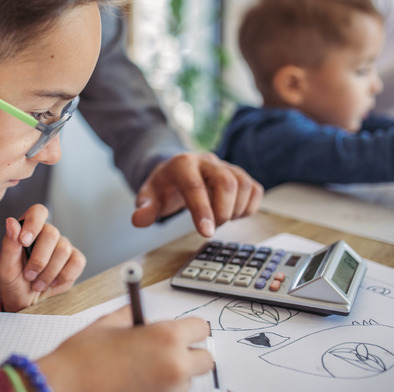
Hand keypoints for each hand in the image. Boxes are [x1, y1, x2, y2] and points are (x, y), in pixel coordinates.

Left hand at [0, 204, 85, 311]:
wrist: (26, 303)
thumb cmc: (15, 282)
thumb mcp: (6, 266)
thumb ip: (9, 244)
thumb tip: (11, 221)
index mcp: (29, 229)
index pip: (38, 211)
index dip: (34, 223)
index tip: (24, 241)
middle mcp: (48, 234)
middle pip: (52, 233)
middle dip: (39, 259)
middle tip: (28, 276)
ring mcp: (63, 246)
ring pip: (64, 249)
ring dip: (48, 272)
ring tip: (37, 284)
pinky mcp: (75, 260)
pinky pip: (77, 262)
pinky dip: (63, 276)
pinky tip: (52, 283)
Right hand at [38, 305, 212, 391]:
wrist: (64, 387)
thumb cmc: (83, 357)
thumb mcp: (109, 322)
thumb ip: (135, 316)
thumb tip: (146, 318)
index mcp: (166, 337)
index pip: (200, 328)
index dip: (188, 328)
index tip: (180, 330)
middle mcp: (175, 366)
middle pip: (204, 360)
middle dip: (188, 354)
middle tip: (165, 352)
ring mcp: (170, 391)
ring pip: (187, 381)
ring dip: (174, 375)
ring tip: (142, 370)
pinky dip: (160, 389)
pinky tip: (138, 383)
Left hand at [132, 152, 262, 235]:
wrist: (178, 171)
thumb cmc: (165, 186)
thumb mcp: (149, 196)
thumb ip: (144, 207)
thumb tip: (138, 219)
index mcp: (182, 164)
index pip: (195, 186)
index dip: (202, 211)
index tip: (207, 233)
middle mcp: (207, 161)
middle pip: (226, 182)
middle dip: (222, 211)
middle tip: (213, 227)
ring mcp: (226, 166)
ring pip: (243, 184)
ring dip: (236, 209)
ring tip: (221, 219)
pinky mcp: (240, 175)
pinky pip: (255, 189)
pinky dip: (249, 207)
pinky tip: (234, 214)